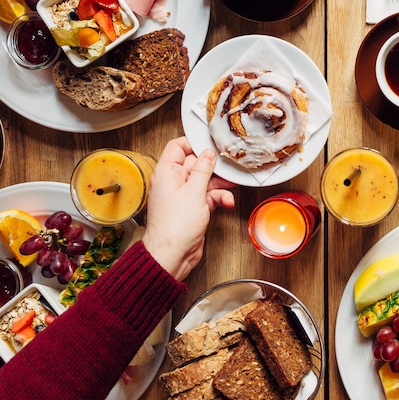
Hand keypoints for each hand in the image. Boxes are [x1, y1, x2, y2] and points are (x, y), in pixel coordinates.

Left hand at [143, 137, 235, 280]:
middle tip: (227, 166)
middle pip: (195, 164)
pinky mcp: (193, 207)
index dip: (194, 144)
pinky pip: (208, 196)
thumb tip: (208, 154)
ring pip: (204, 181)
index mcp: (167, 173)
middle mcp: (173, 182)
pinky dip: (218, 198)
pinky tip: (226, 202)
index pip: (177, 147)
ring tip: (231, 185)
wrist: (173, 255)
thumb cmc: (175, 227)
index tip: (210, 144)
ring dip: (219, 184)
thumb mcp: (194, 192)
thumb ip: (203, 170)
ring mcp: (183, 195)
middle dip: (213, 167)